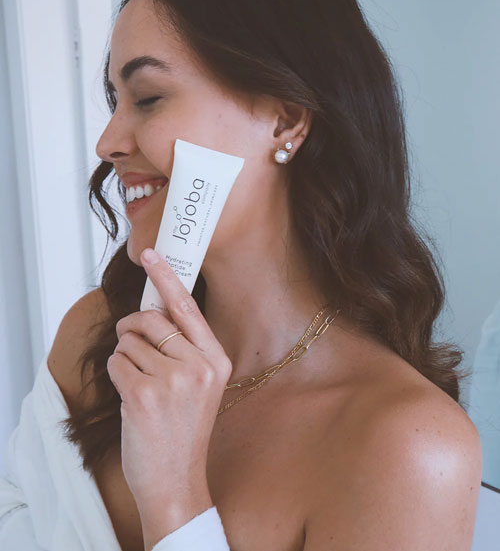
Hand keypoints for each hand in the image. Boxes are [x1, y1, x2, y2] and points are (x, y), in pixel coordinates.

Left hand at [107, 248, 231, 516]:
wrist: (176, 480)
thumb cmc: (184, 429)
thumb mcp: (200, 384)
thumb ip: (183, 347)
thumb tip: (152, 308)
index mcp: (216, 360)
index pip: (187, 308)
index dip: (166, 277)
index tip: (150, 253)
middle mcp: (199, 366)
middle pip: (151, 319)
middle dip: (132, 327)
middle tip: (131, 343)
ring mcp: (172, 380)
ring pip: (129, 341)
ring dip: (125, 358)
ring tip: (140, 384)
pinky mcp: (143, 395)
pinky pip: (116, 362)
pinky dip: (116, 374)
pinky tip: (130, 397)